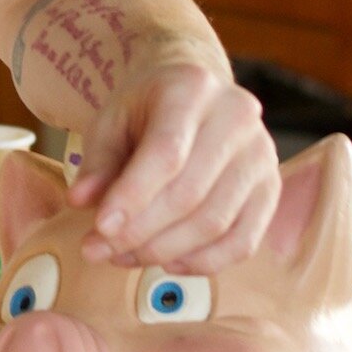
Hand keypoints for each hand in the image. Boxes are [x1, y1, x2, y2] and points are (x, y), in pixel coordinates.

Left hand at [71, 54, 279, 271]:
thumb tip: (81, 202)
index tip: (99, 228)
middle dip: (140, 232)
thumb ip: (98, 160)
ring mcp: (261, 155)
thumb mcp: (112, 120)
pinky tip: (167, 262)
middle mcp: (237, 118)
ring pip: (215, 222)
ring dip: (164, 251)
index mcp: (193, 89)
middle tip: (99, 250)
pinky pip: (243, 242)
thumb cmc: (147, 109)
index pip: (167, 153)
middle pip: (190, 193)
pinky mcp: (271, 189)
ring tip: (123, 257)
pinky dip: (202, 262)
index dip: (132, 196)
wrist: (194, 94)